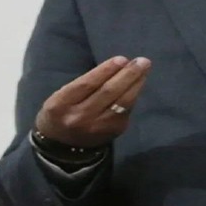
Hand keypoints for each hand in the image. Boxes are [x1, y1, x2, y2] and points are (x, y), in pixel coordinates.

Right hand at [34, 56, 150, 147]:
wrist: (63, 146)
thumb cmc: (63, 111)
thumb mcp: (62, 95)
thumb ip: (85, 82)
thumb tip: (117, 65)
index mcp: (61, 104)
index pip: (87, 84)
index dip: (106, 70)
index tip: (122, 59)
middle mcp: (79, 118)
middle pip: (107, 92)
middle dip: (127, 74)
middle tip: (141, 61)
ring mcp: (98, 127)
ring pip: (122, 102)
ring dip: (136, 83)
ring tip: (144, 68)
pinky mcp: (113, 132)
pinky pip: (127, 109)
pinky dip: (134, 94)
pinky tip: (138, 83)